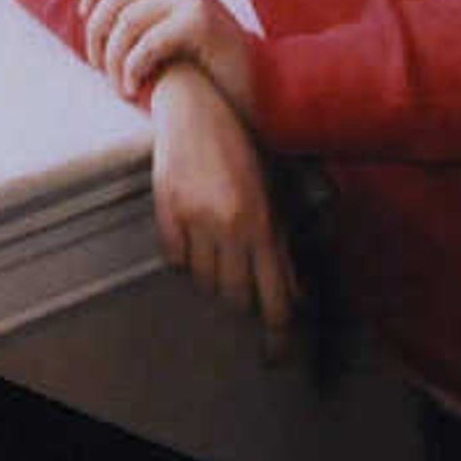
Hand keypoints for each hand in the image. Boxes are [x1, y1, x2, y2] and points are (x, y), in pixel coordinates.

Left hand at [78, 0, 262, 113]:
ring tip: (118, 85)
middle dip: (97, 34)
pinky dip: (131, 69)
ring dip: (113, 59)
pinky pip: (146, 44)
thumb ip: (146, 9)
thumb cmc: (210, 63)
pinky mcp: (199, 22)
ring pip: (126, 22)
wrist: (262, 85)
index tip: (86, 20)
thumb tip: (93, 9)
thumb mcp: (174, 26)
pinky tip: (132, 88)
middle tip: (98, 67)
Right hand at [148, 67, 298, 359]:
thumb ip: (281, 245)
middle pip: (234, 294)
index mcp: (263, 223)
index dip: (275, 334)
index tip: (274, 355)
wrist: (198, 104)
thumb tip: (295, 293)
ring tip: (220, 264)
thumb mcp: (272, 194)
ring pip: (202, 278)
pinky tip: (193, 247)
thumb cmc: (243, 146)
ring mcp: (195, 217)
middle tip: (244, 303)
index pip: (273, 297)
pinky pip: (173, 257)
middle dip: (242, 303)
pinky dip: (184, 261)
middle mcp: (229, 225)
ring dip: (214, 280)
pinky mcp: (166, 207)